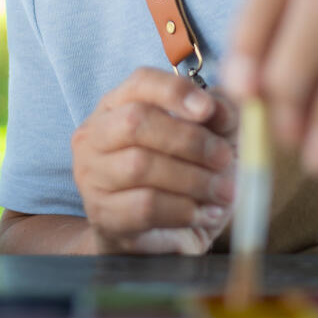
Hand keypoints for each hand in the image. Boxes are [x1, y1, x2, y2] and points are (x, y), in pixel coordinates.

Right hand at [69, 68, 237, 254]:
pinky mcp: (103, 214)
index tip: (208, 109)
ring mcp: (92, 175)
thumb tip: (217, 108)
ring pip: (140, 166)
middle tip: (225, 159)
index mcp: (119, 104)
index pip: (140, 82)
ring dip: (192, 179)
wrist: (164, 234)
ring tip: (222, 191)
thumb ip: (219, 115)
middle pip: (135, 122)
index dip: (175, 91)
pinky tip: (203, 213)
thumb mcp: (211, 138)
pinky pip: (144, 207)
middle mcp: (96, 135)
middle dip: (189, 140)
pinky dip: (183, 209)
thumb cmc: (186, 174)